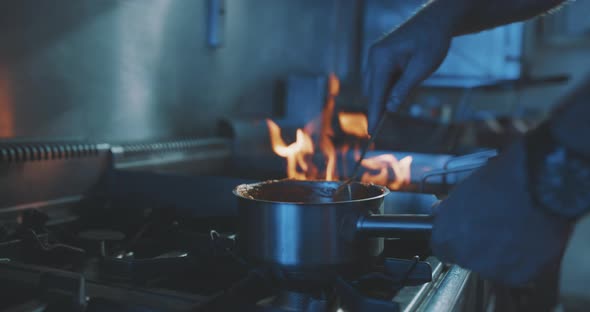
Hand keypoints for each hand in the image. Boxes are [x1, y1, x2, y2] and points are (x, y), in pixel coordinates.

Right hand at [364, 11, 452, 130]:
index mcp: (381, 58)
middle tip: (393, 117)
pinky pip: (380, 78)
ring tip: (409, 86)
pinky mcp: (380, 57)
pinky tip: (405, 80)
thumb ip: (403, 89)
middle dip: (381, 104)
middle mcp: (374, 57)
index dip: (374, 114)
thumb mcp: (421, 68)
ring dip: (386, 94)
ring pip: (374, 85)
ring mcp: (375, 56)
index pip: (375, 93)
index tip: (371, 132)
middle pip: (371, 91)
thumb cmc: (432, 41)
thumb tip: (390, 108)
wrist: (436, 20)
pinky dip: (388, 86)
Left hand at [431, 140, 572, 285]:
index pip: (442, 248)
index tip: (466, 232)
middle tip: (495, 227)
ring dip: (501, 255)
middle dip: (478, 246)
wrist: (536, 185)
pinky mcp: (518, 275)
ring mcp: (492, 269)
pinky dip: (523, 260)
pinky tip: (528, 240)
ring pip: (493, 267)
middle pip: (468, 258)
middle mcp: (465, 258)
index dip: (456, 239)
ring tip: (514, 231)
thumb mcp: (463, 189)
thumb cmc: (500, 181)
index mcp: (446, 237)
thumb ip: (448, 209)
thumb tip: (439, 212)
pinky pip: (517, 272)